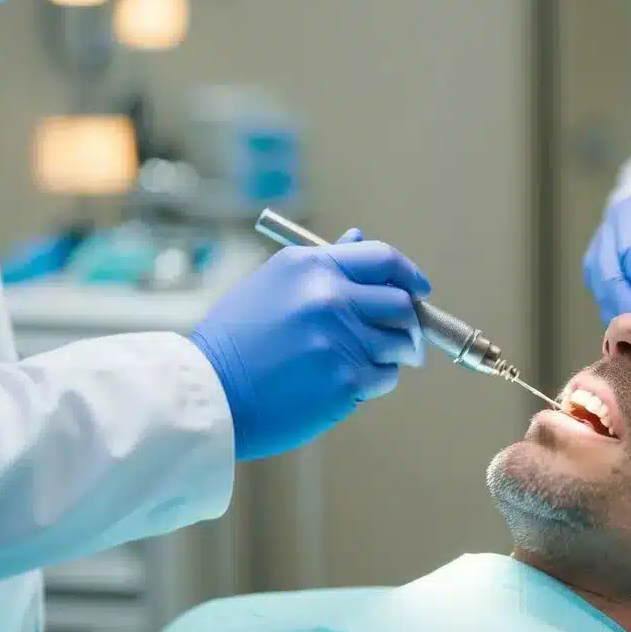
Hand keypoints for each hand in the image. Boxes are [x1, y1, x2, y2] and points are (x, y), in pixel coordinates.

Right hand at [191, 228, 431, 459]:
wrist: (209, 394)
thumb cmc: (238, 341)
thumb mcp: (272, 285)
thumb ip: (322, 264)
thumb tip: (358, 237)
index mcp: (311, 266)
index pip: (383, 258)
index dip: (409, 275)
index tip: (420, 290)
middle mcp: (329, 297)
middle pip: (402, 304)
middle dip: (409, 324)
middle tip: (404, 340)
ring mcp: (340, 338)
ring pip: (399, 344)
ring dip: (391, 356)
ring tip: (361, 363)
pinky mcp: (345, 378)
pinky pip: (385, 377)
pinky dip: (375, 382)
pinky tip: (345, 384)